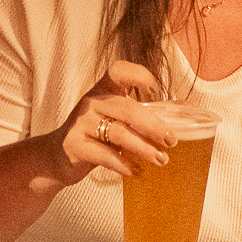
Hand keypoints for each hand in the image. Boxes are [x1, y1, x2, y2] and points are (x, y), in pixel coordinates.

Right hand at [40, 60, 174, 186]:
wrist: (55, 156)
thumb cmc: (94, 133)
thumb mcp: (114, 117)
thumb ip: (142, 112)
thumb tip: (185, 109)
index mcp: (103, 89)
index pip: (119, 71)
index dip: (139, 74)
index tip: (156, 89)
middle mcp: (91, 101)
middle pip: (127, 108)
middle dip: (153, 125)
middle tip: (171, 140)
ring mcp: (81, 123)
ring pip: (118, 133)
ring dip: (143, 147)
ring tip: (161, 159)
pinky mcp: (74, 145)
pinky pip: (103, 155)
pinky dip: (123, 164)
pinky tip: (135, 171)